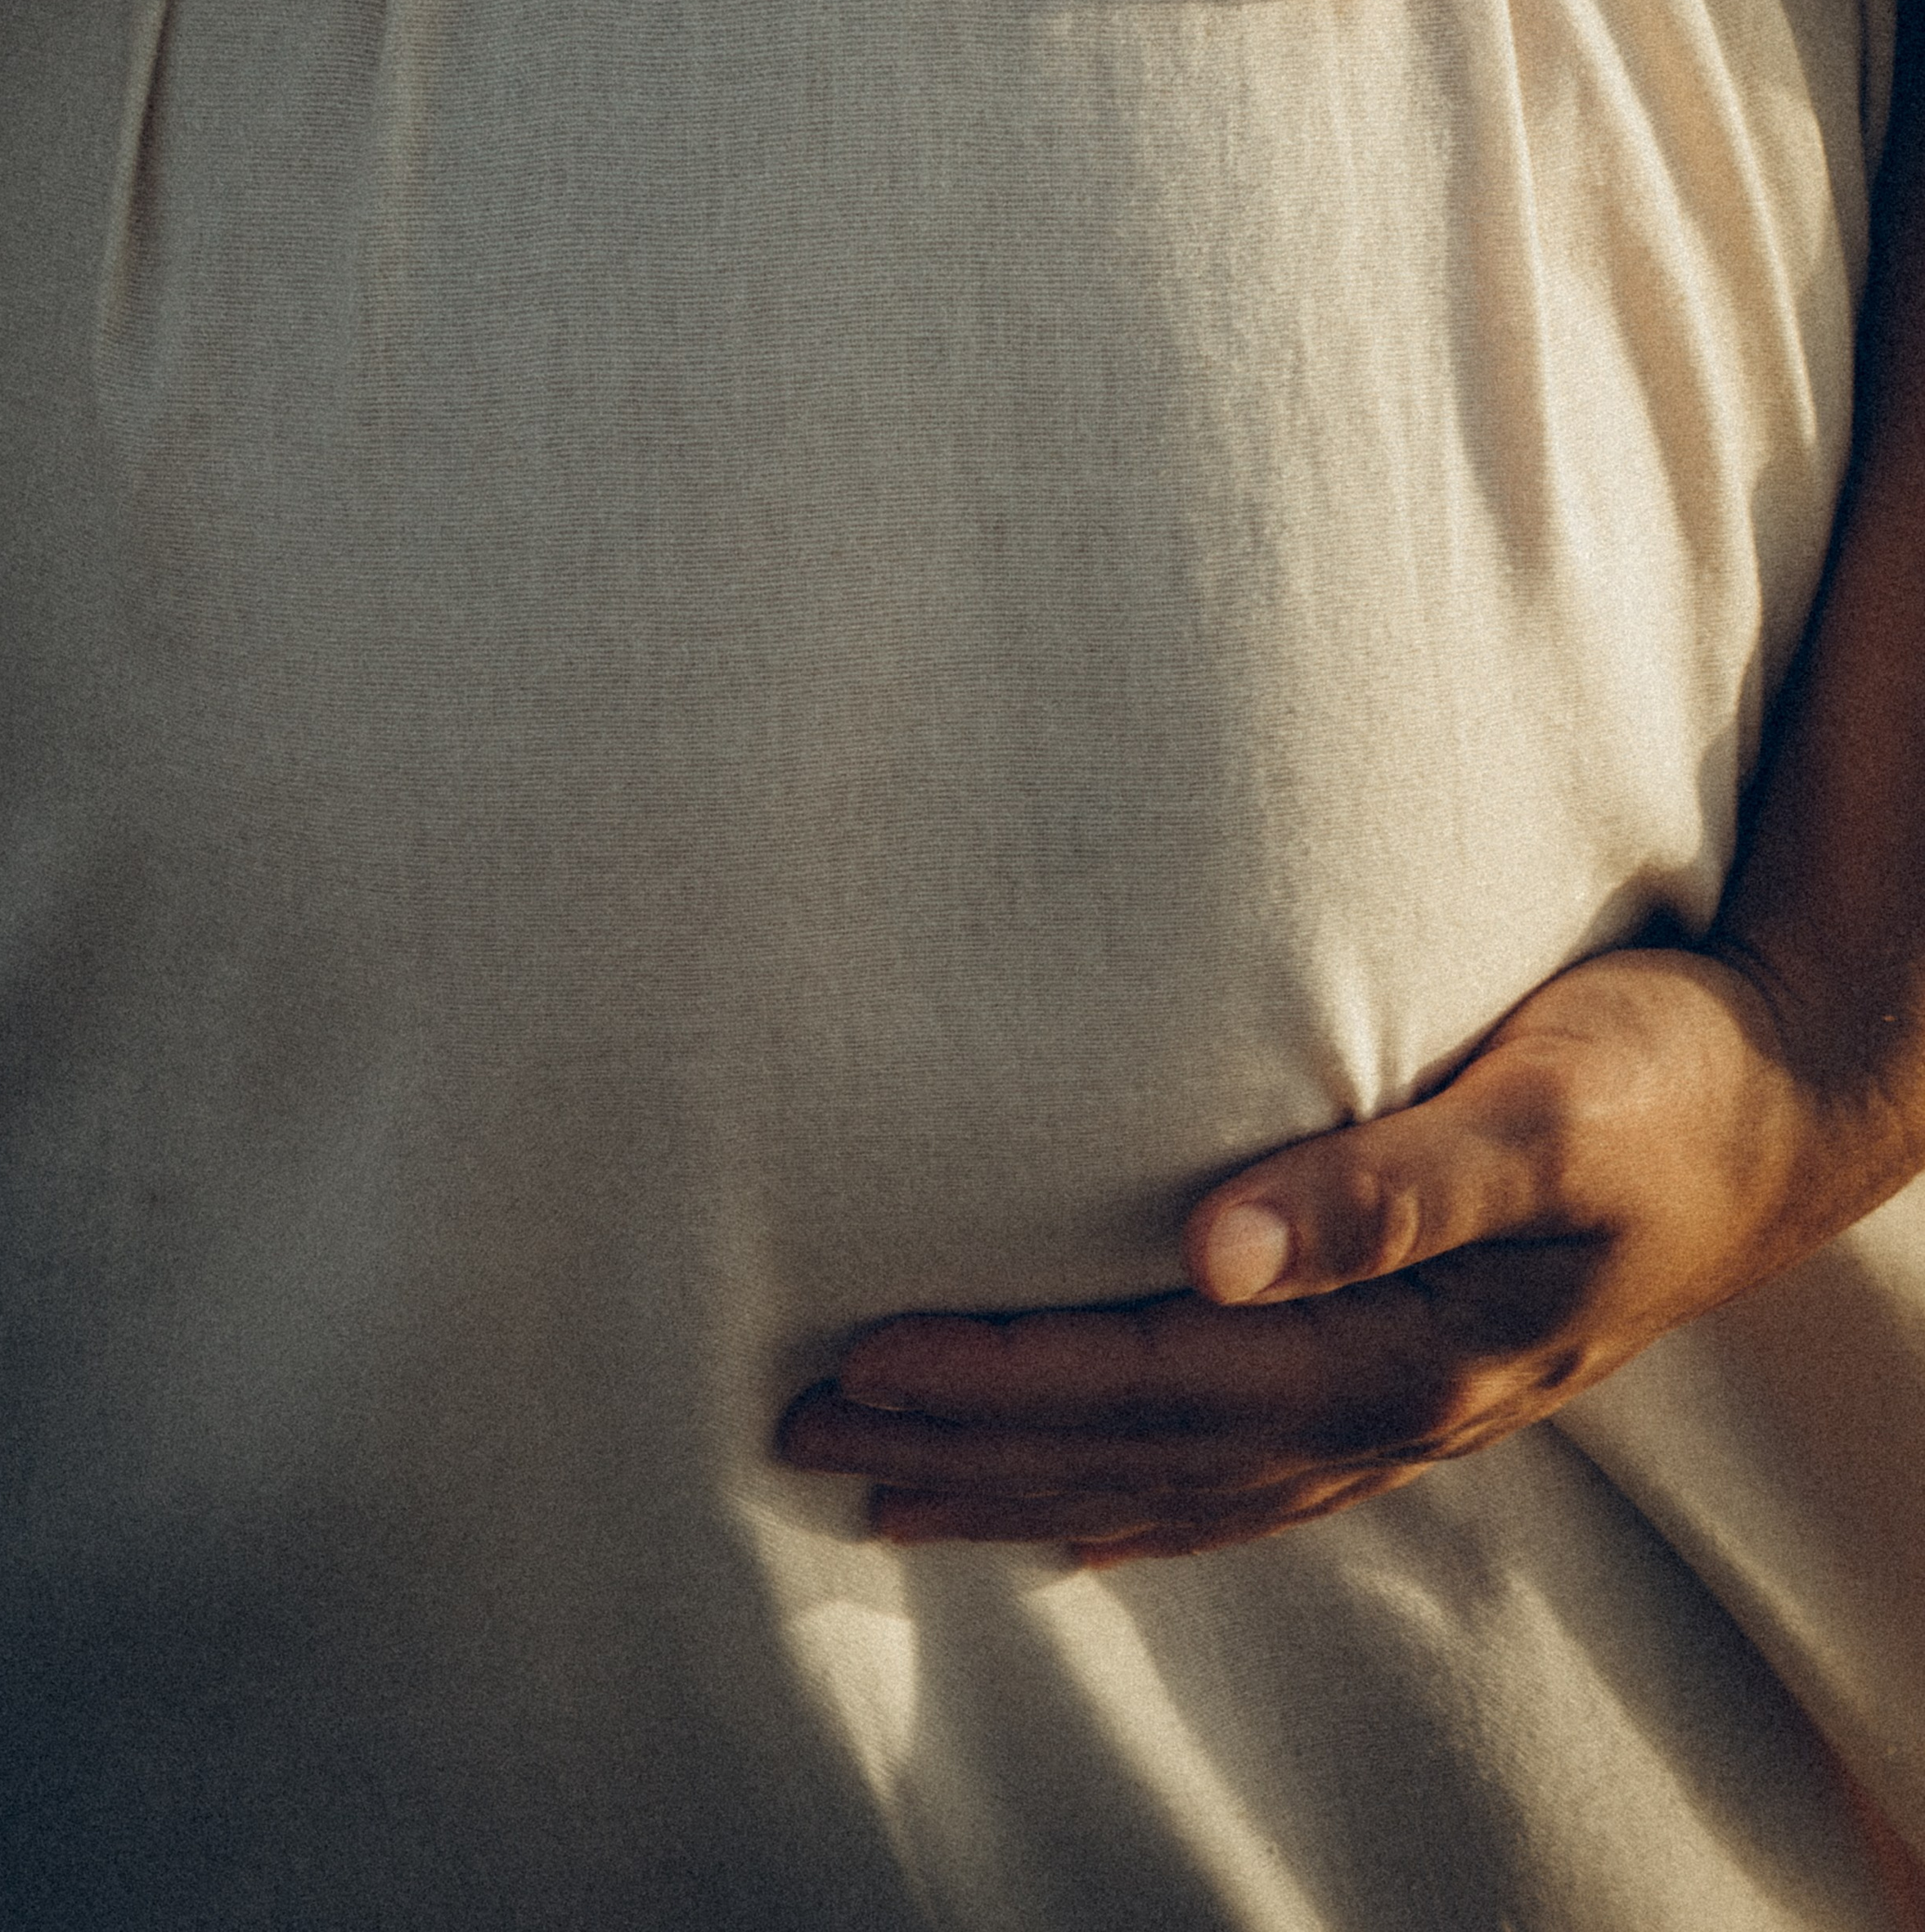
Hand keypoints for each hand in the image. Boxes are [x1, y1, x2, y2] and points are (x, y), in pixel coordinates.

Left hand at [776, 943, 1919, 1559]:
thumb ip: (1390, 1176)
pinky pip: (1260, 1473)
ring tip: (889, 1495)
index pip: (1155, 1375)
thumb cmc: (1668, 1074)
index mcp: (1411, 1339)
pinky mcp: (1431, 1370)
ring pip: (1183, 1474)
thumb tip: (1212, 1245)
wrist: (1795, 1101)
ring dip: (1031, 1480)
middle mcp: (1400, 1398)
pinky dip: (1157, 1503)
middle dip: (970, 1442)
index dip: (1001, 1376)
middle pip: (1143, 1443)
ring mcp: (1417, 1402)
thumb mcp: (1548, 1102)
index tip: (858, 1362)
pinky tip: (1087, 1522)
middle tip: (802, 1427)